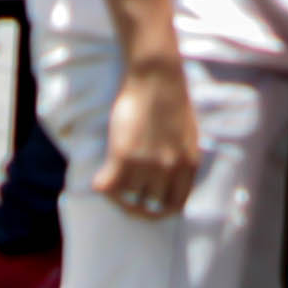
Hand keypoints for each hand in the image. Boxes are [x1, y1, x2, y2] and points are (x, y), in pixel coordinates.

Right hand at [97, 57, 200, 221]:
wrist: (157, 77)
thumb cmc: (171, 99)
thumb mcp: (187, 136)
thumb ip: (180, 160)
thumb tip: (168, 177)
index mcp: (188, 165)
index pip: (175, 205)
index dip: (159, 211)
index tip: (148, 205)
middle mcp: (169, 170)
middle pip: (150, 206)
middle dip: (136, 206)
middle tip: (124, 199)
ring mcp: (146, 164)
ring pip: (128, 196)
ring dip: (118, 194)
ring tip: (110, 183)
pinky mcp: (123, 155)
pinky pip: (108, 186)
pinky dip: (101, 187)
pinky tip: (99, 180)